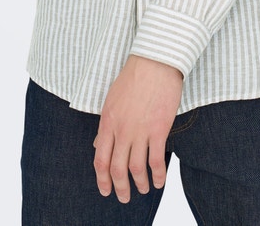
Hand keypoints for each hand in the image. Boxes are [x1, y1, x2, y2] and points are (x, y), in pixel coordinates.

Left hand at [93, 55, 182, 202]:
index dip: (102, 179)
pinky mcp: (158, 129)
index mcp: (108, 121)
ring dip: (140, 184)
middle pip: (117, 168)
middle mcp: (121, 130)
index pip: (101, 159)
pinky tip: (160, 181)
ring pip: (136, 168)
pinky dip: (158, 174)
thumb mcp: (112, 99)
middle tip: (124, 198)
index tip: (105, 190)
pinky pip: (156, 160)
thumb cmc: (134, 76)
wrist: (155, 61)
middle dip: (119, 188)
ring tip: (145, 190)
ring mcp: (140, 130)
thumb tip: (99, 144)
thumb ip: (106, 124)